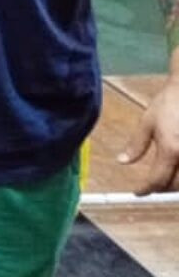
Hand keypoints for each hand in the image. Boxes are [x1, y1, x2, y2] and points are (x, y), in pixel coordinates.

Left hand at [118, 74, 178, 194]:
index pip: (157, 180)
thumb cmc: (169, 103)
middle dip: (163, 188)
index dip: (146, 189)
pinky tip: (177, 170)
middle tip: (152, 185)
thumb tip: (122, 161)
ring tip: (166, 179)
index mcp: (170, 149)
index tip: (138, 192)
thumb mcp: (147, 122)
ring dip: (176, 184)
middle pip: (176, 186)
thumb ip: (136, 145)